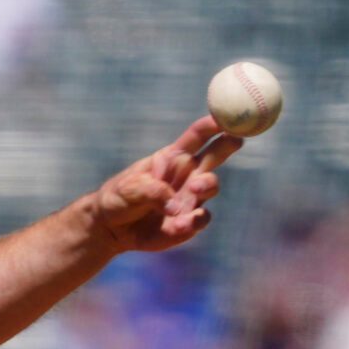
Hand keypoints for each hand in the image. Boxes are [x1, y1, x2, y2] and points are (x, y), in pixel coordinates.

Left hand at [88, 116, 238, 254]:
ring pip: (211, 186)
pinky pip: (201, 219)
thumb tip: (175, 206)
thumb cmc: (119, 199)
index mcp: (173, 157)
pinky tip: (181, 224)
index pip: (197, 136)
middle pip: (215, 155)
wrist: (112, 229)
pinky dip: (194, 220)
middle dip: (227, 145)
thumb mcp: (130, 188)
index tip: (224, 118)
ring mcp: (190, 199)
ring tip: (195, 189)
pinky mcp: (188, 223)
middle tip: (236, 140)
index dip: (212, 125)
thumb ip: (153, 191)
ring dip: (207, 185)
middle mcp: (187, 175)